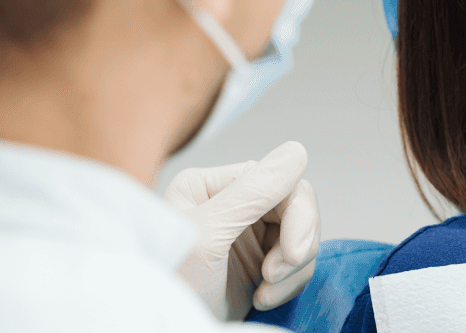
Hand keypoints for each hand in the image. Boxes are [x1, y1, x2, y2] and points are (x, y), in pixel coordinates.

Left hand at [164, 141, 320, 320]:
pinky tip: (262, 298)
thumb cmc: (168, 286)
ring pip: (302, 236)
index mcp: (211, 186)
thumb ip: (251, 193)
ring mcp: (247, 235)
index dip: (298, 215)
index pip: (279, 181)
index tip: (293, 254)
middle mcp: (232, 205)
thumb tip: (296, 151)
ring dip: (293, 270)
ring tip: (265, 292)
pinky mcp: (258, 264)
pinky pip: (298, 263)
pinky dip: (288, 285)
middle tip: (275, 276)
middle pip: (297, 207)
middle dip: (296, 245)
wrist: (162, 332)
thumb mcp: (207, 236)